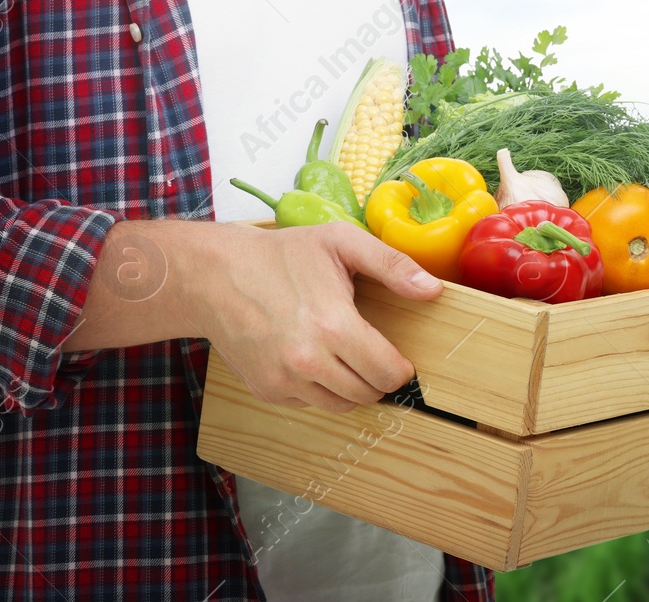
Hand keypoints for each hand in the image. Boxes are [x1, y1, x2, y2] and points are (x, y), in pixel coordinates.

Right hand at [187, 221, 442, 411]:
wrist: (215, 275)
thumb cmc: (282, 255)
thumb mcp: (342, 243)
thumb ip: (392, 265)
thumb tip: (433, 289)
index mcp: (333, 326)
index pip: (387, 373)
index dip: (401, 369)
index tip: (400, 359)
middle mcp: (307, 361)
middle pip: (367, 394)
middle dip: (378, 378)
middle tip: (374, 354)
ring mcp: (283, 380)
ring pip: (339, 405)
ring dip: (351, 386)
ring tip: (345, 355)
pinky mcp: (265, 390)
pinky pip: (309, 402)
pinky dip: (319, 388)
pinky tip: (314, 358)